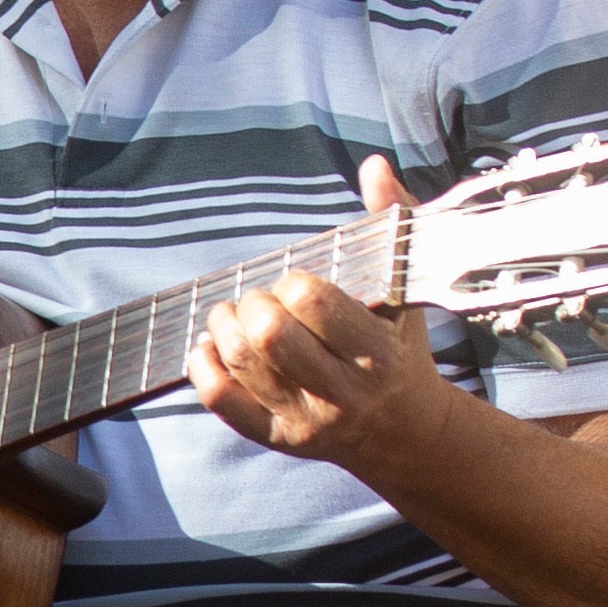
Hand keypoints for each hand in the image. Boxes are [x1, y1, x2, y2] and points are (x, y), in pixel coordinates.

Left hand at [190, 159, 454, 471]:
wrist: (404, 431)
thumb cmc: (400, 349)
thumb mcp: (405, 291)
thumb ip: (392, 224)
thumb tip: (374, 167)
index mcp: (378, 354)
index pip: (313, 303)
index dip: (293, 283)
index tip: (297, 284)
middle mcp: (343, 393)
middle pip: (269, 337)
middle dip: (253, 304)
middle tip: (260, 300)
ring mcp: (307, 421)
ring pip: (241, 364)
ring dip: (223, 326)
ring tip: (234, 315)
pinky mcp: (277, 439)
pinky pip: (221, 401)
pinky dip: (203, 366)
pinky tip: (211, 347)